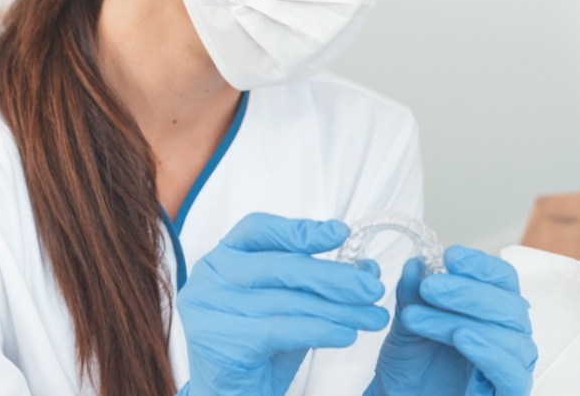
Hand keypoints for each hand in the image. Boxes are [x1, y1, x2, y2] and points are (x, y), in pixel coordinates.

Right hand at [176, 213, 389, 395]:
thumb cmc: (259, 349)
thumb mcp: (292, 308)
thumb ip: (321, 285)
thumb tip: (367, 269)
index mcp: (221, 259)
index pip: (258, 230)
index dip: (300, 230)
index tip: (341, 234)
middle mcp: (207, 279)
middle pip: (279, 266)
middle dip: (333, 277)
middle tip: (373, 289)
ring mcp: (207, 310)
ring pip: (285, 301)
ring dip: (338, 309)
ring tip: (372, 317)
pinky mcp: (218, 342)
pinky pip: (279, 329)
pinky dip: (319, 330)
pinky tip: (347, 335)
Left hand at [365, 246, 536, 395]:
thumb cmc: (413, 373)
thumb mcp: (407, 329)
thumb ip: (413, 297)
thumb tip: (417, 264)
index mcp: (493, 312)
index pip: (502, 280)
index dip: (480, 265)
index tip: (450, 256)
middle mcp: (510, 335)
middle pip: (507, 304)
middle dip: (466, 291)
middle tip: (429, 287)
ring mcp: (513, 365)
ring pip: (506, 334)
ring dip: (461, 319)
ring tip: (420, 317)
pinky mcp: (511, 391)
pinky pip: (511, 371)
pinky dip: (488, 351)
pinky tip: (462, 337)